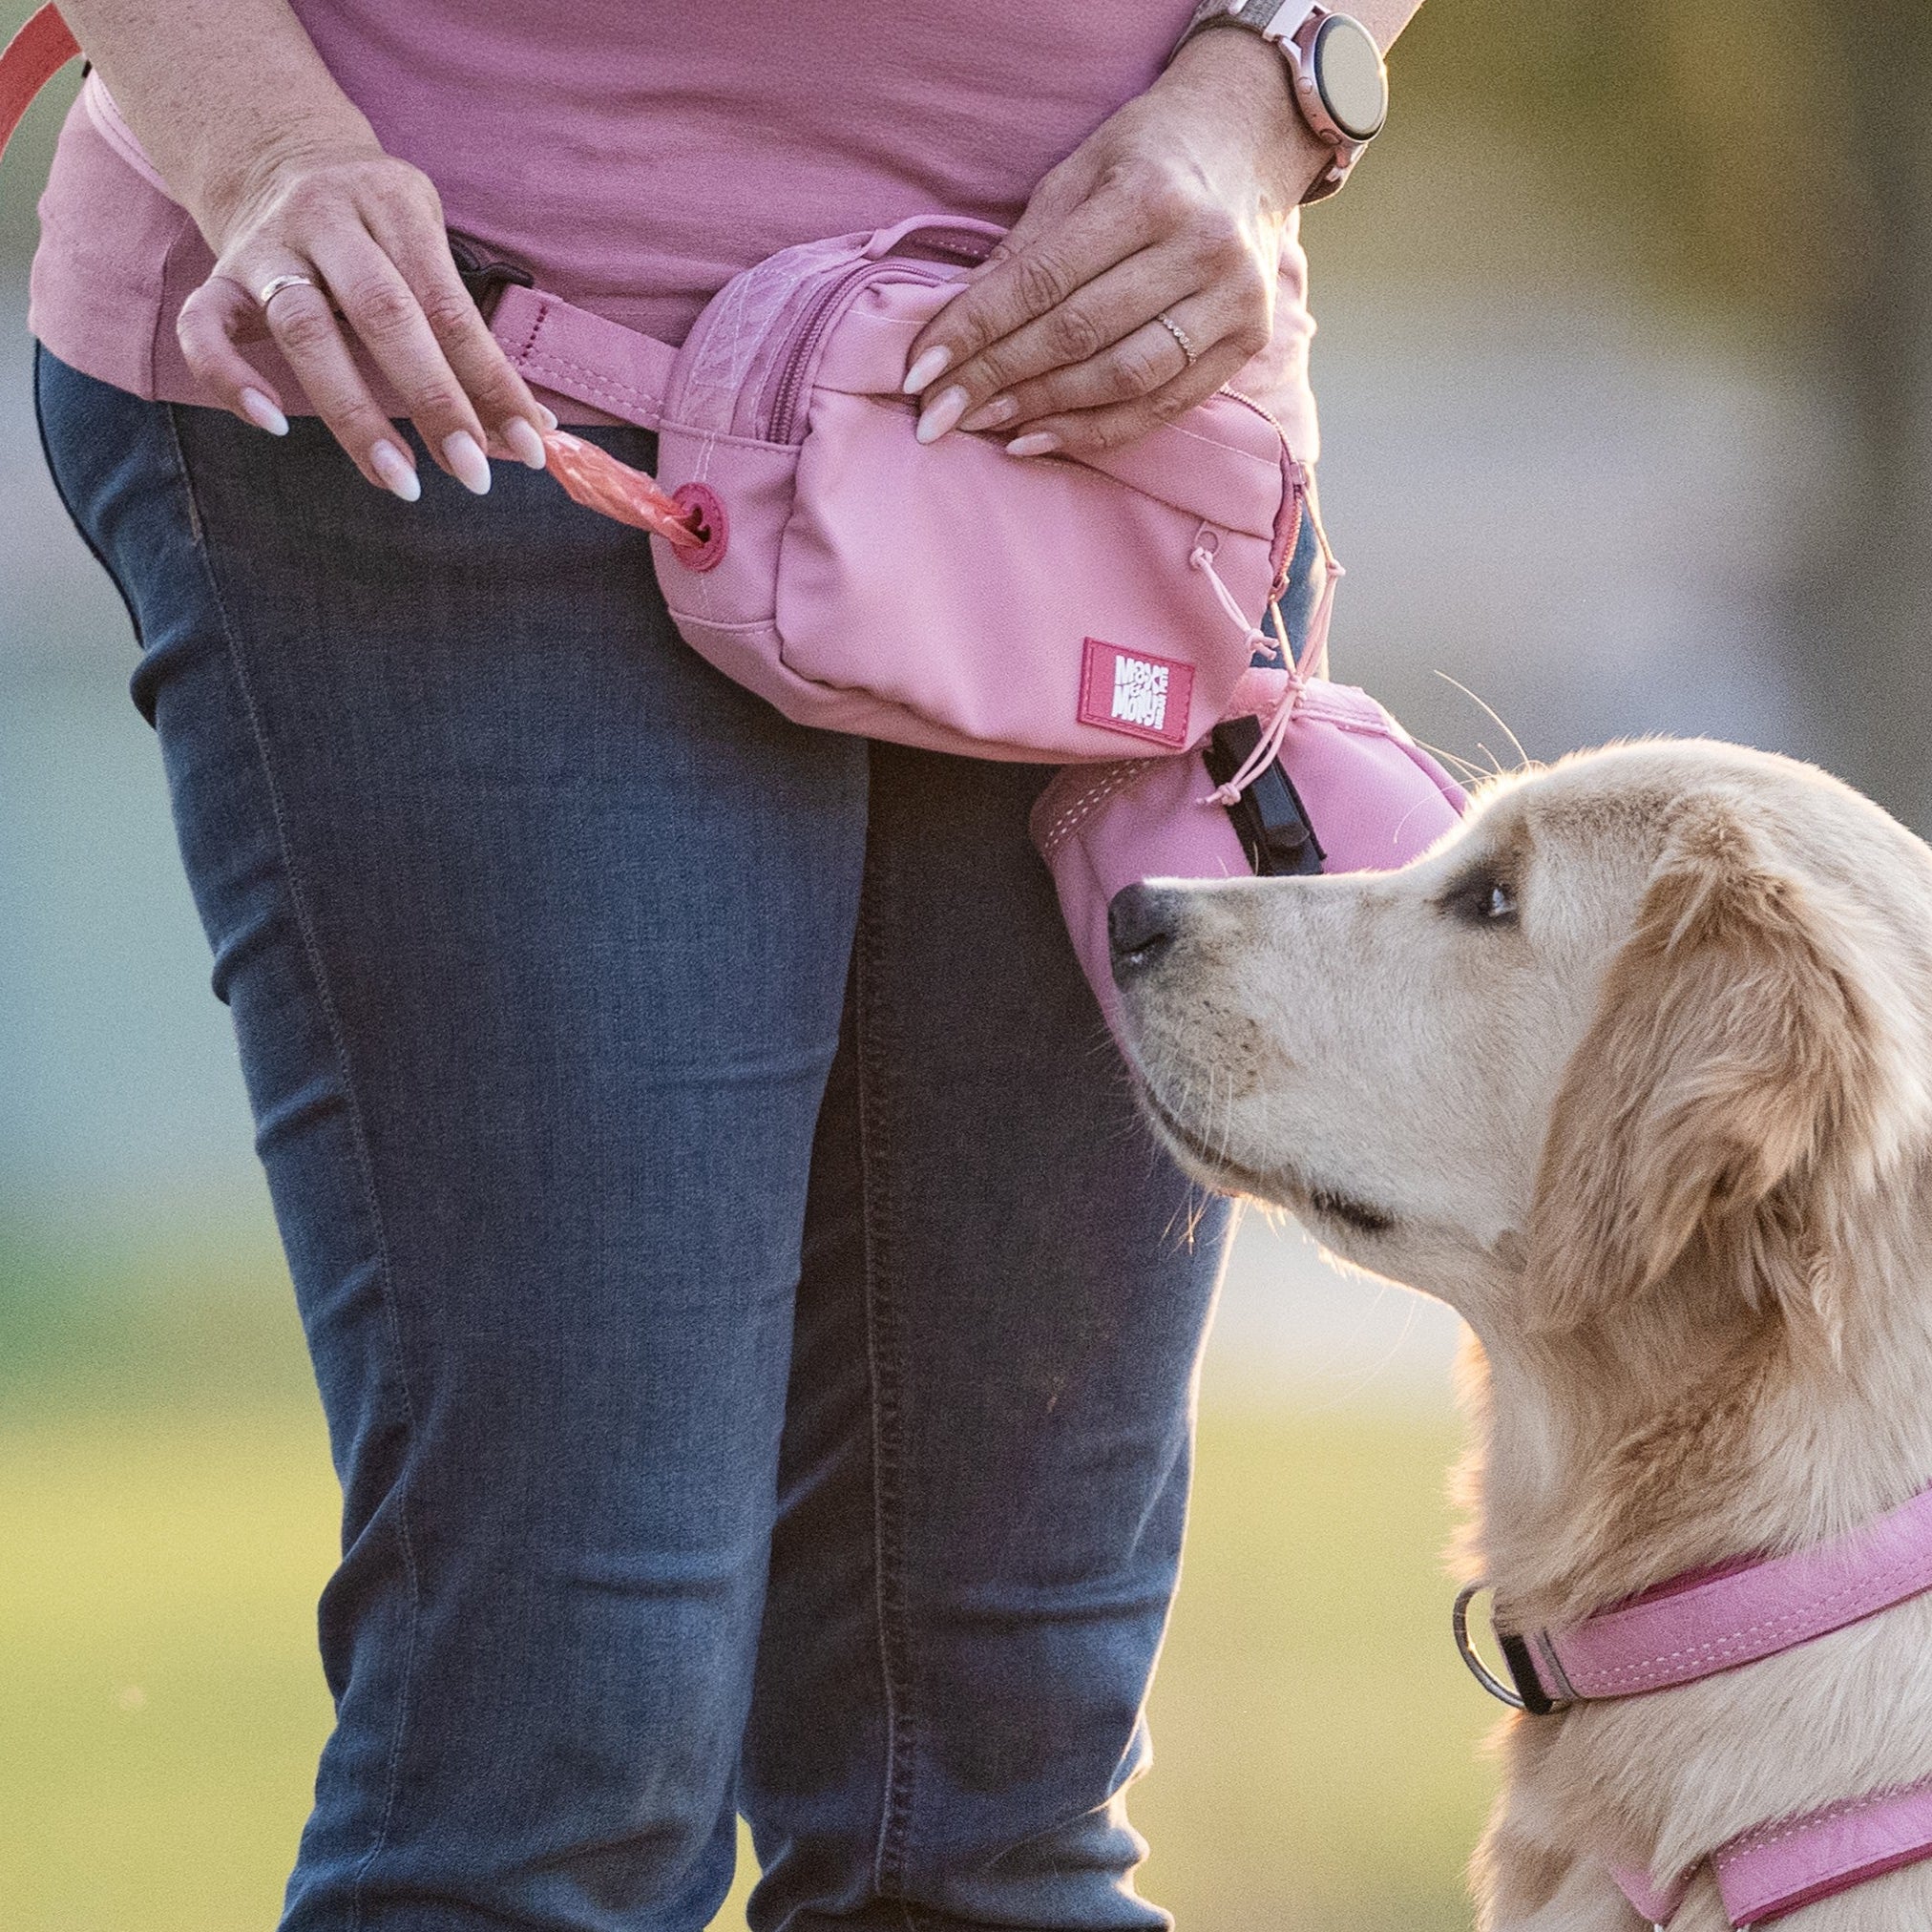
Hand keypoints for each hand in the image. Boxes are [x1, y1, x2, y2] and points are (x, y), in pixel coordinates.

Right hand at [175, 141, 551, 498]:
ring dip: (355, 416)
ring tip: (400, 480)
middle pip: (383, 314)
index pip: (451, 308)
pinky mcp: (219, 278)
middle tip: (473, 472)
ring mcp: (266, 248)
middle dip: (434, 400)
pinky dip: (231, 380)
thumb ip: (468, 335)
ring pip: (304, 331)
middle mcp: (326, 220)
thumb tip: (531, 430)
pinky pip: (204, 329)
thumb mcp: (429, 249)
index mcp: (394, 207)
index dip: (494, 381)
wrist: (280, 156)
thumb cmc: (379, 229)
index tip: (530, 445)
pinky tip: (274, 428)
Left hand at [900, 28, 1332, 459]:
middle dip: (997, 379)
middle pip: (1079, 335)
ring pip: (1122, 380)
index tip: (918, 372)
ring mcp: (1233, 300)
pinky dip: (1095, 431)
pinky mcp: (1247, 341)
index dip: (974, 330)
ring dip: (1042, 410)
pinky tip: (1039, 438)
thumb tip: (951, 323)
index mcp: (1150, 195)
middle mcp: (1200, 248)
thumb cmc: (1147, 157)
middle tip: (938, 414)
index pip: (1042, 280)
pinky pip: (1161, 406)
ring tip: (984, 425)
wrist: (1248, 142)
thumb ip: (1022, 250)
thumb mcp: (1078, 174)